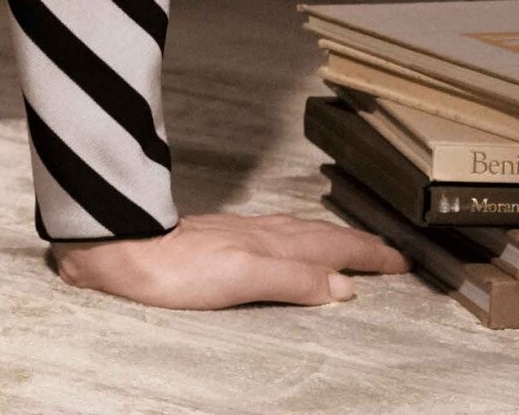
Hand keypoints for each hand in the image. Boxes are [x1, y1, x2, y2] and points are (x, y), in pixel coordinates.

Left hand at [51, 211, 408, 308]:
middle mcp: (258, 234)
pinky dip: (294, 239)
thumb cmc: (172, 268)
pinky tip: (283, 242)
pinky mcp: (215, 238)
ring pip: (296, 232)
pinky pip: (272, 235)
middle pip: (319, 236)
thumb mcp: (243, 278)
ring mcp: (236, 233)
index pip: (333, 248)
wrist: (118, 249)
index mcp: (271, 244)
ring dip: (328, 238)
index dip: (368, 255)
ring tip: (346, 243)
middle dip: (356, 243)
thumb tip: (344, 286)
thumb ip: (294, 279)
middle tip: (387, 251)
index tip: (400, 260)